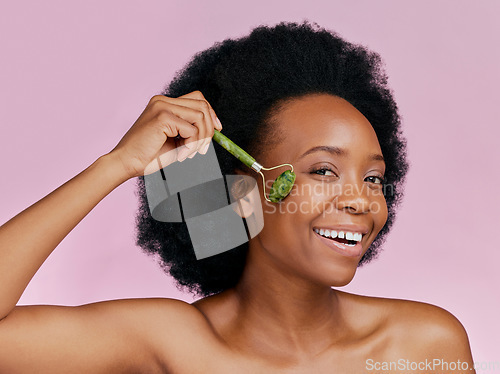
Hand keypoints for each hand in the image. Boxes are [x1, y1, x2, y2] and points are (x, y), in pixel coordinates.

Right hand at [108, 91, 222, 178]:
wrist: (126, 163)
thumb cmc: (149, 155)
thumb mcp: (175, 140)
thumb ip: (190, 130)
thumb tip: (214, 128)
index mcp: (164, 103)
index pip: (197, 99)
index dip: (211, 113)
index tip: (218, 130)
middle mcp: (163, 100)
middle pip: (202, 105)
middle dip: (209, 129)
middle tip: (202, 150)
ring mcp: (162, 106)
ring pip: (200, 116)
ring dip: (200, 139)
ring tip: (189, 153)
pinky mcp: (162, 116)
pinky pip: (191, 129)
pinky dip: (191, 145)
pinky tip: (181, 155)